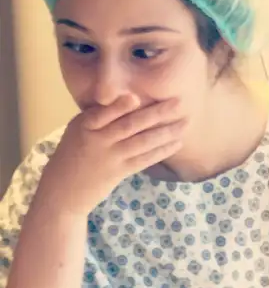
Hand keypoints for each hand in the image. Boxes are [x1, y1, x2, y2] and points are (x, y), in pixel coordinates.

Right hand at [36, 95, 186, 216]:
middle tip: (179, 103)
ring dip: (166, 132)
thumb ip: (100, 115)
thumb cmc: (74, 152)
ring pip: (142, 142)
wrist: (63, 189)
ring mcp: (109, 157)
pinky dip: (161, 150)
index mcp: (85, 125)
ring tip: (185, 123)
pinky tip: (176, 143)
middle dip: (157, 113)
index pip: (103, 113)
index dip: (119, 106)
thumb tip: (130, 98)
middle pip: (130, 125)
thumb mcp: (78, 129)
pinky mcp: (119, 172)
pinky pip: (144, 159)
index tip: (137, 97)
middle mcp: (97, 140)